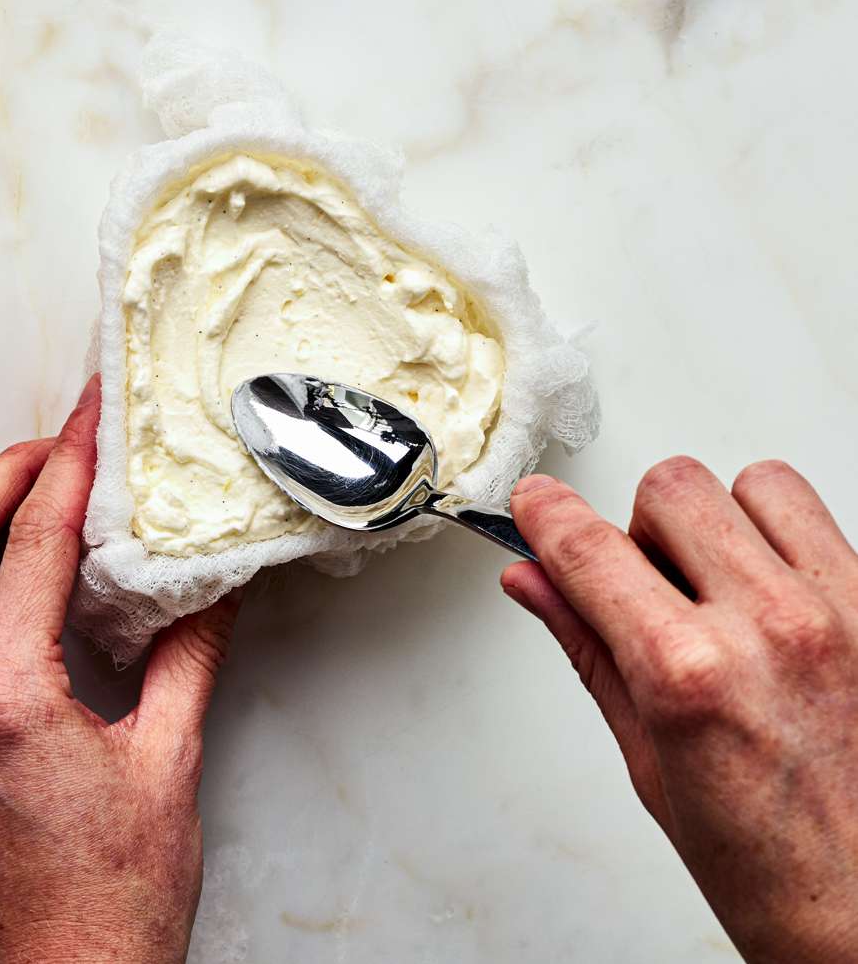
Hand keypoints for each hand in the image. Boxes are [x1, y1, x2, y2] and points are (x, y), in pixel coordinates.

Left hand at [0, 377, 240, 963]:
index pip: (30, 543)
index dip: (66, 463)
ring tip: (24, 499)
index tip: (90, 416)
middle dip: (1, 473)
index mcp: (4, 698)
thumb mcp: (170, 763)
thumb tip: (211, 580)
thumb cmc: (116, 896)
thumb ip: (189, 656)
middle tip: (60, 448)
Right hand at [504, 458, 857, 962]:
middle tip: (646, 583)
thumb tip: (537, 586)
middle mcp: (774, 628)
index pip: (589, 549)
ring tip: (723, 586)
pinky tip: (781, 606)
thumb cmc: (780, 875)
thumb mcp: (652, 766)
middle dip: (642, 527)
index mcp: (692, 675)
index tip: (534, 505)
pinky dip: (790, 545)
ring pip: (759, 484)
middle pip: (673, 489)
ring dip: (724, 521)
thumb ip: (592, 652)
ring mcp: (847, 612)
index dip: (546, 515)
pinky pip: (828, 522)